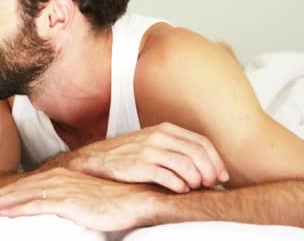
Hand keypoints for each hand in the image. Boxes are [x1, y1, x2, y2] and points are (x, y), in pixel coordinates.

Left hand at [0, 167, 163, 230]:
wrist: (133, 199)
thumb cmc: (110, 200)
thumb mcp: (82, 197)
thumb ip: (65, 199)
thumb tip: (53, 206)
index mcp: (58, 176)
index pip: (24, 185)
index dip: (3, 192)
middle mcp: (56, 178)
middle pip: (17, 188)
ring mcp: (60, 189)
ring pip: (21, 196)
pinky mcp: (66, 201)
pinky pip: (36, 206)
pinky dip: (17, 209)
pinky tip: (4, 215)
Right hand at [69, 122, 228, 192]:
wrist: (98, 159)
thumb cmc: (128, 153)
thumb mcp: (153, 141)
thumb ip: (176, 147)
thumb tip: (205, 164)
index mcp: (166, 129)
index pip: (202, 142)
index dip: (216, 160)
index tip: (221, 176)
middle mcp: (159, 137)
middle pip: (198, 154)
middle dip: (210, 172)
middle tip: (211, 184)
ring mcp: (149, 151)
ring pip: (186, 166)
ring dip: (196, 180)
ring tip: (194, 188)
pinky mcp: (140, 166)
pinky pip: (169, 177)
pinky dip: (180, 186)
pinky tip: (180, 190)